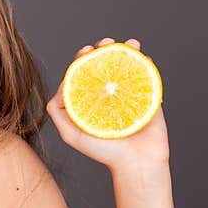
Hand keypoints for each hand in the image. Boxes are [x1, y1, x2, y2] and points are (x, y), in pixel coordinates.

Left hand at [46, 38, 169, 171]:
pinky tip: (142, 55)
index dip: (84, 59)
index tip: (86, 51)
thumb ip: (58, 112)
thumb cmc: (103, 152)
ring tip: (127, 44)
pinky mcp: (149, 96)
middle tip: (104, 44)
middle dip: (103, 49)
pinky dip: (145, 62)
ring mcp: (129, 93)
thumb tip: (60, 85)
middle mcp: (109, 93)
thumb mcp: (70, 134)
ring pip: (127, 66)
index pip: (85, 73)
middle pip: (105, 64)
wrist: (137, 163)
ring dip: (126, 50)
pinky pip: (148, 75)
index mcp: (91, 98)